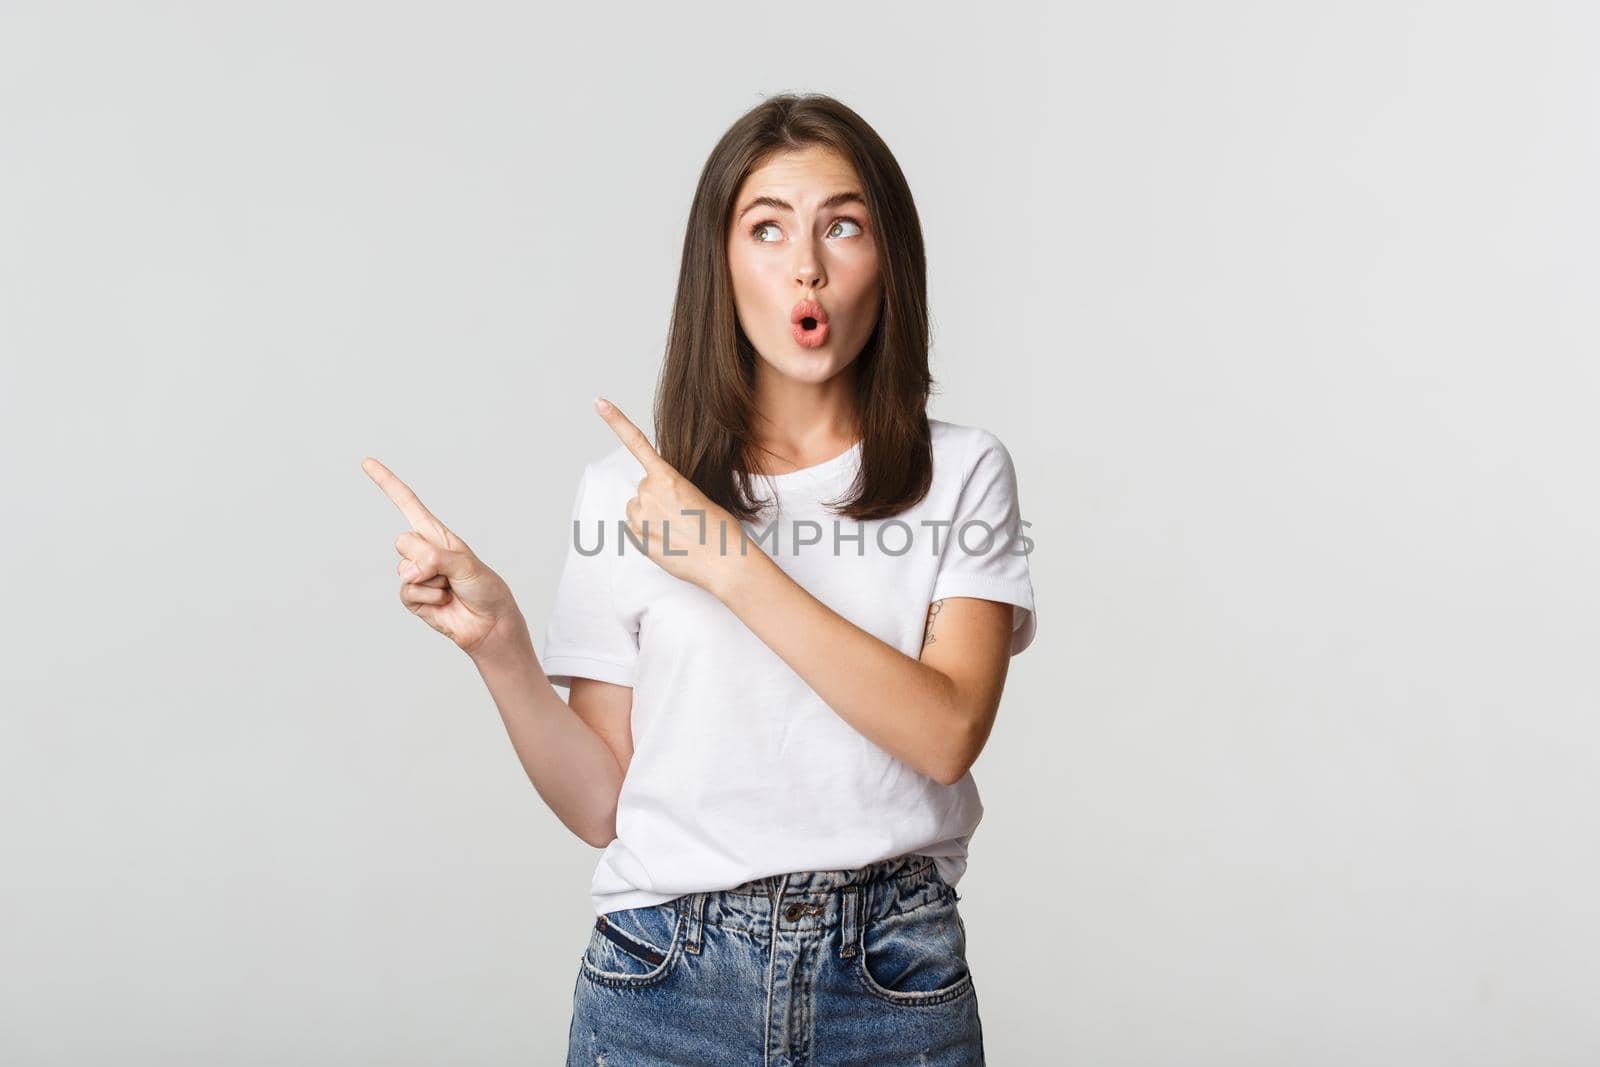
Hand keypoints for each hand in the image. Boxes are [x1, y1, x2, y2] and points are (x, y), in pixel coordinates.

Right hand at [362, 456, 525, 657]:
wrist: (489, 623)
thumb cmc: (484, 588)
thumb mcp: (465, 564)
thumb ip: (435, 559)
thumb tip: (407, 571)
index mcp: (437, 535)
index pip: (407, 504)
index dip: (387, 483)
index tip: (367, 462)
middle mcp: (423, 552)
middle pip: (402, 541)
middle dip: (425, 557)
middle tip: (449, 572)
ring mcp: (415, 575)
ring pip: (404, 569)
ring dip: (431, 582)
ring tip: (450, 588)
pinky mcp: (412, 598)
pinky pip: (407, 592)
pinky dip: (428, 598)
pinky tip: (443, 602)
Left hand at [593, 396, 747, 590]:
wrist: (723, 561)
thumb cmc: (718, 529)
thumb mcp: (699, 496)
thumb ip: (670, 492)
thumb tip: (652, 506)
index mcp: (667, 477)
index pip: (637, 443)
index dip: (616, 421)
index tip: (599, 402)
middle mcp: (648, 493)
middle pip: (644, 488)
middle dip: (658, 499)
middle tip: (683, 515)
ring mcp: (639, 516)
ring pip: (637, 509)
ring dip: (651, 517)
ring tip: (677, 531)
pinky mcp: (636, 538)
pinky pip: (633, 529)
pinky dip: (646, 534)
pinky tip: (667, 542)